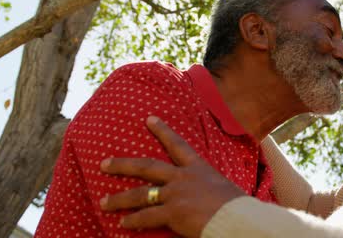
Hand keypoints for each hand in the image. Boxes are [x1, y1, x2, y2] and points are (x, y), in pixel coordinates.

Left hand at [100, 116, 245, 237]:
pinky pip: (147, 216)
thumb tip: (205, 196)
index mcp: (199, 168)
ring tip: (104, 202)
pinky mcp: (172, 212)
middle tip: (104, 163)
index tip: (149, 119)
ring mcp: (176, 194)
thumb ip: (209, 189)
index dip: (162, 130)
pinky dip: (133, 220)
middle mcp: (183, 178)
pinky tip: (123, 223)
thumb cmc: (237, 207)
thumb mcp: (224, 189)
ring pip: (141, 194)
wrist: (237, 218)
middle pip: (147, 167)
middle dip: (123, 164)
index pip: (178, 145)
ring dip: (120, 198)